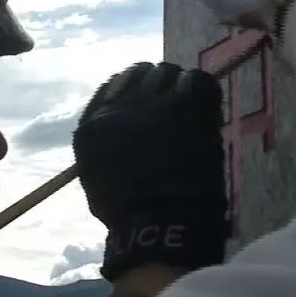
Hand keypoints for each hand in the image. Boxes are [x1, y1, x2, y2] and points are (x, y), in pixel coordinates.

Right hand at [72, 62, 229, 281]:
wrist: (156, 224)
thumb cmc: (125, 211)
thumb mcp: (93, 175)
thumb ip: (99, 143)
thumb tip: (113, 124)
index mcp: (94, 123)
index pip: (114, 84)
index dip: (132, 87)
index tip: (145, 97)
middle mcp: (119, 106)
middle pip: (141, 73)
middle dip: (156, 83)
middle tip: (170, 98)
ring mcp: (152, 103)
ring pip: (168, 73)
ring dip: (178, 85)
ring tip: (188, 101)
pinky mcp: (183, 106)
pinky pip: (195, 80)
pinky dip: (199, 88)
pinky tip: (202, 102)